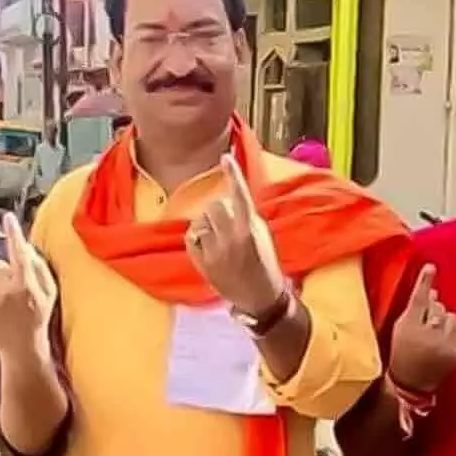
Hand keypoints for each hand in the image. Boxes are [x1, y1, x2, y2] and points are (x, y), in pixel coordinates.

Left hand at [0, 212, 57, 359]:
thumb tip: (24, 247)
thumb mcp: (50, 293)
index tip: (8, 218)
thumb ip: (39, 267)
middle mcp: (5, 289)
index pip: (19, 251)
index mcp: (26, 284)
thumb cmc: (38, 318)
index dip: (14, 233)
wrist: (21, 349)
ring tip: (3, 303)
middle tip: (15, 293)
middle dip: (4, 274)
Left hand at [185, 155, 283, 315]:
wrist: (258, 298)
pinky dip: (198, 237)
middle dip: (220, 210)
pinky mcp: (201, 263)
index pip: (239, 195)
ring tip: (220, 239)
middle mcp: (230, 239)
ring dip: (209, 224)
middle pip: (215, 206)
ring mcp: (213, 251)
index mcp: (250, 230)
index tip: (226, 157)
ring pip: (201, 220)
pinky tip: (210, 247)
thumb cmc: (264, 264)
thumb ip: (247, 215)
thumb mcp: (263, 235)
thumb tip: (229, 198)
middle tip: (229, 225)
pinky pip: (191, 236)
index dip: (233, 174)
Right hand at [388, 265, 455, 392]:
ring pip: (452, 316)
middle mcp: (429, 335)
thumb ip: (415, 309)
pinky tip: (444, 342)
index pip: (419, 299)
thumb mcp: (401, 329)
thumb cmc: (403, 353)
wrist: (412, 383)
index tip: (431, 266)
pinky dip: (454, 333)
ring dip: (444, 322)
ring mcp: (446, 345)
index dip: (425, 281)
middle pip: (438, 306)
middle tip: (424, 326)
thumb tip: (435, 292)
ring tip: (434, 336)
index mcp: (409, 327)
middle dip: (432, 311)